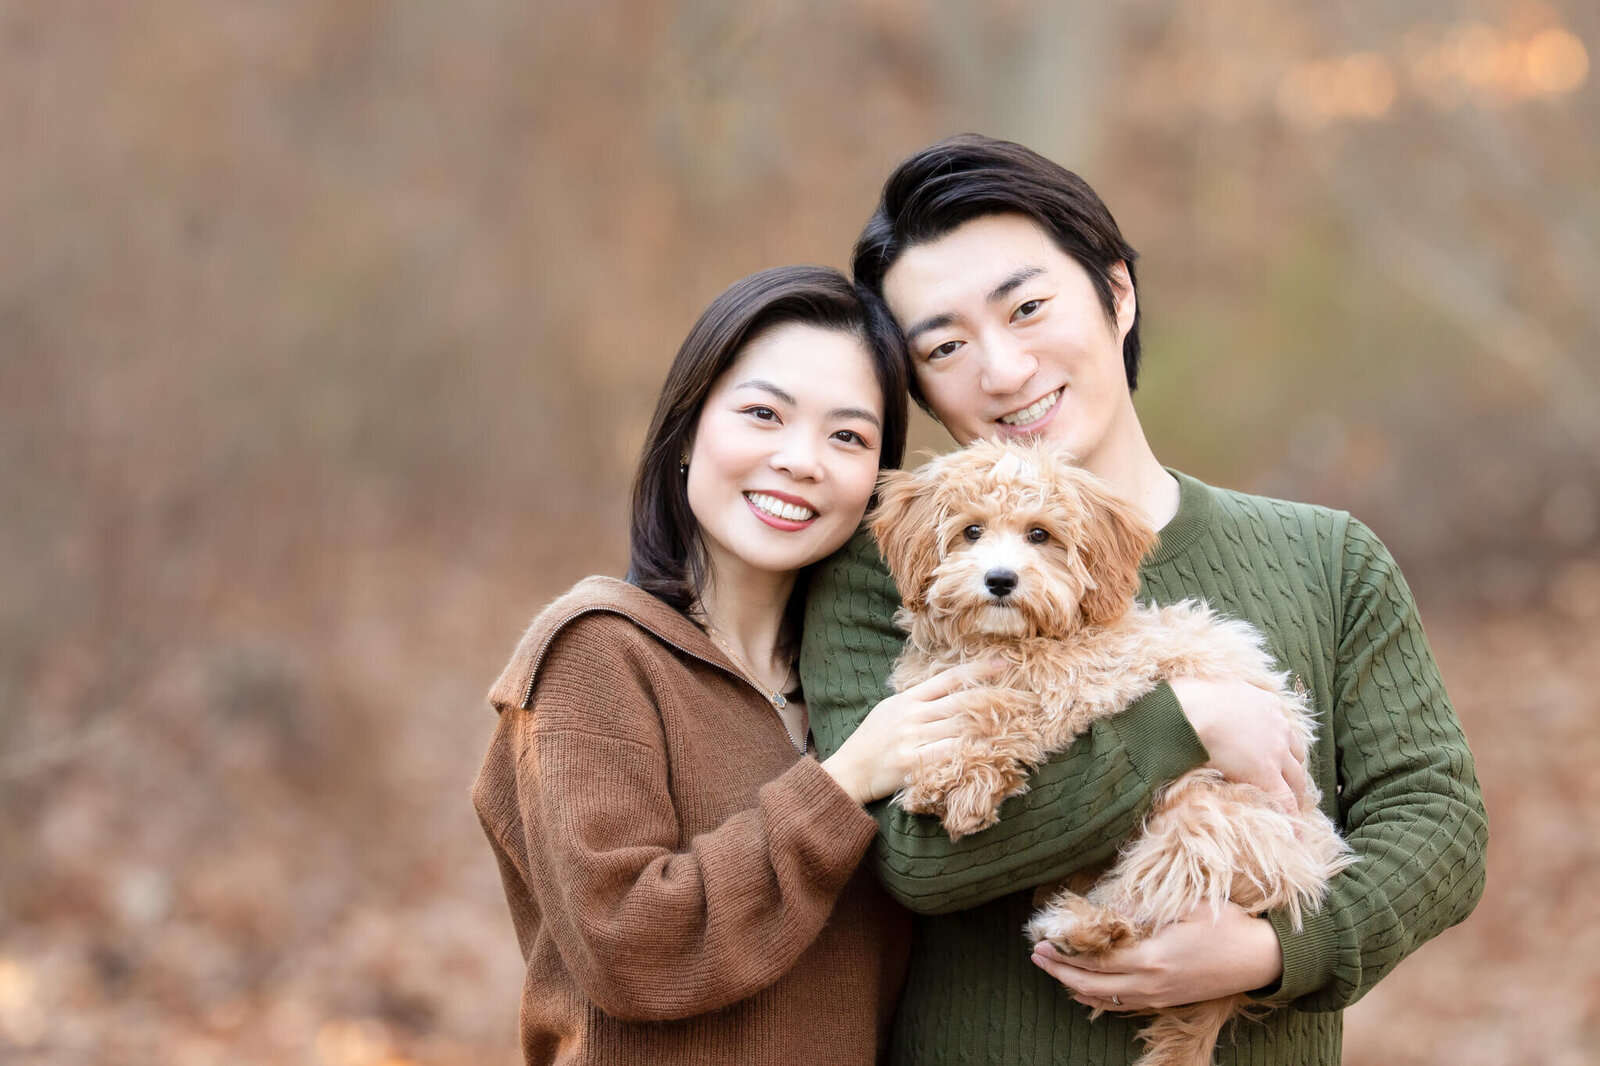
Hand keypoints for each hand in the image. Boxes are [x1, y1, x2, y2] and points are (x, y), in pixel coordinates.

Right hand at [821, 659, 1001, 805]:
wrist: (847, 771)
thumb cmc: (871, 741)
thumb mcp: (891, 710)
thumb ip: (919, 701)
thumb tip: (952, 690)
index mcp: (907, 699)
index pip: (949, 678)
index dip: (978, 669)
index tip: (1004, 663)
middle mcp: (912, 715)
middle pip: (961, 702)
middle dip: (995, 699)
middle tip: (1024, 698)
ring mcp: (912, 738)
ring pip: (959, 728)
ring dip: (989, 727)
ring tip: (1016, 725)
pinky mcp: (912, 763)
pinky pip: (948, 754)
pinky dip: (971, 751)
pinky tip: (990, 751)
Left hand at [1030, 904, 1282, 1010]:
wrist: (1261, 959)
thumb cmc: (1228, 925)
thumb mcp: (1186, 906)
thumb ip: (1144, 909)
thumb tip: (1107, 907)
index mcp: (1152, 959)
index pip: (1096, 961)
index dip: (1066, 954)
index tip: (1043, 941)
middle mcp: (1151, 984)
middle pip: (1093, 985)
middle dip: (1060, 972)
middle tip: (1037, 956)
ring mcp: (1159, 997)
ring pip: (1105, 999)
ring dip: (1075, 986)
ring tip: (1053, 971)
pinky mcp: (1168, 1001)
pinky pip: (1124, 1005)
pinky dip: (1099, 999)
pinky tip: (1085, 991)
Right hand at [1169, 676, 1306, 815]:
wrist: (1191, 709)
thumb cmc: (1191, 696)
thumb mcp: (1213, 686)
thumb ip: (1222, 694)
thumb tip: (1206, 695)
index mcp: (1267, 703)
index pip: (1282, 728)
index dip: (1282, 745)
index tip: (1278, 756)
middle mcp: (1278, 725)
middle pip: (1296, 754)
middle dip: (1294, 770)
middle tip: (1289, 785)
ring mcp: (1275, 751)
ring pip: (1296, 777)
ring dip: (1295, 792)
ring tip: (1292, 808)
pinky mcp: (1266, 773)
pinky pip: (1285, 801)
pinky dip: (1292, 818)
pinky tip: (1296, 836)